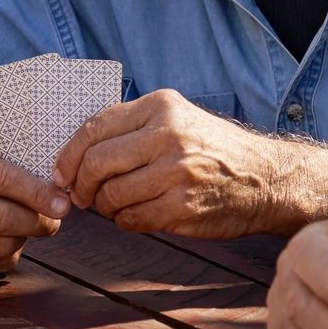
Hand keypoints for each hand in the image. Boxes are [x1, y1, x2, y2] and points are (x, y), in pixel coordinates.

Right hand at [0, 141, 66, 275]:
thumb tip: (56, 191)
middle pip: (3, 218)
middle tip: (53, 219)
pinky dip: (8, 253)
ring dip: (24, 238)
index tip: (62, 203)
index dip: (38, 193)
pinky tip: (4, 239)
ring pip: (1, 245)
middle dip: (38, 221)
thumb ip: (7, 166)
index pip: (2, 179)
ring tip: (26, 225)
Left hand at [52, 89, 287, 237]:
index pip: (94, 129)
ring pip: (111, 196)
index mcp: (161, 107)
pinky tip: (137, 215)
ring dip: (104, 208)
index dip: (68, 156)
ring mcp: (176, 172)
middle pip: (96, 163)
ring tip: (116, 206)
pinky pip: (132, 219)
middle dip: (80, 185)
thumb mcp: (177, 119)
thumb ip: (131, 128)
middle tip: (82, 197)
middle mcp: (168, 135)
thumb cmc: (213, 150)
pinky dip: (125, 221)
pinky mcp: (183, 206)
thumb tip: (75, 154)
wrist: (265, 178)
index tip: (61, 174)